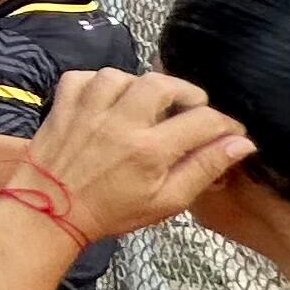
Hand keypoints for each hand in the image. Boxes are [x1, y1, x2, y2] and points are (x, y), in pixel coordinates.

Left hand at [5, 69, 254, 246]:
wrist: (48, 214)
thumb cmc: (111, 212)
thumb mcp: (166, 202)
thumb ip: (204, 169)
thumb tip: (241, 144)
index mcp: (150, 150)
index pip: (203, 120)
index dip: (225, 124)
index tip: (228, 132)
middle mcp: (120, 123)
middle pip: (162, 84)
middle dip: (184, 92)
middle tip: (189, 109)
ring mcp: (87, 111)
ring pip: (121, 75)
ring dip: (139, 86)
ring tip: (146, 105)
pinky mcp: (62, 107)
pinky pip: (82, 77)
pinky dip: (97, 83)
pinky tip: (107, 100)